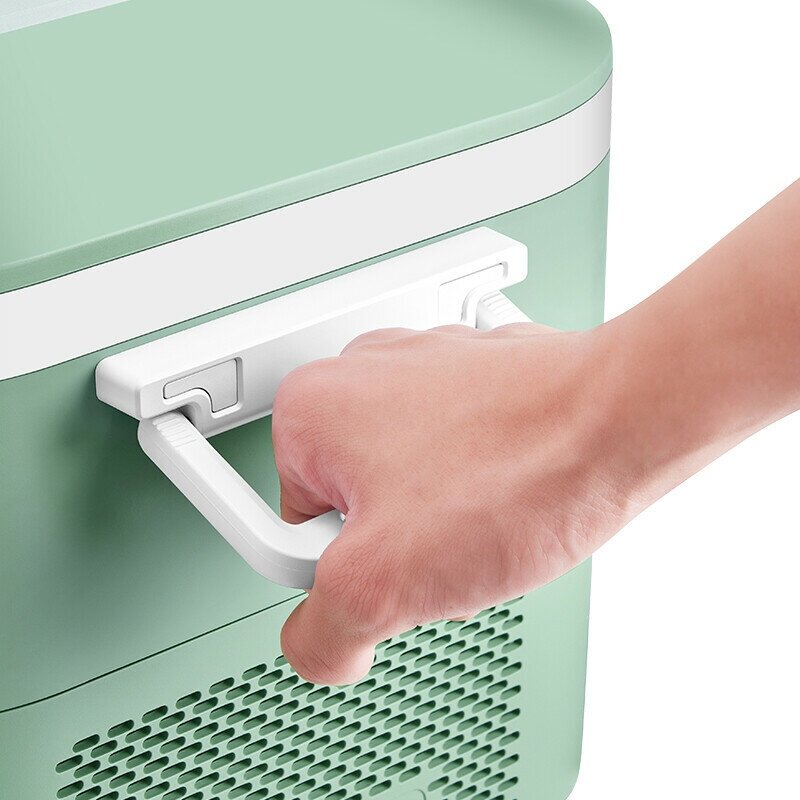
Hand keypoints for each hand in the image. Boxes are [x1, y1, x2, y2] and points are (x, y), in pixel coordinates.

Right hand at [272, 322, 632, 683]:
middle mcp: (365, 371)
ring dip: (441, 516)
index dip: (337, 574)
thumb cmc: (519, 471)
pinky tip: (508, 495)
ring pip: (409, 481)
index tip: (381, 575)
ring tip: (484, 517)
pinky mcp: (477, 376)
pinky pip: (456, 453)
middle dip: (396, 544)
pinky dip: (478, 483)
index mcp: (315, 406)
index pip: (292, 528)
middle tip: (441, 546)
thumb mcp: (382, 587)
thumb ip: (321, 633)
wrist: (624, 421)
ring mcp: (426, 366)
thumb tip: (319, 646)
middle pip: (354, 506)